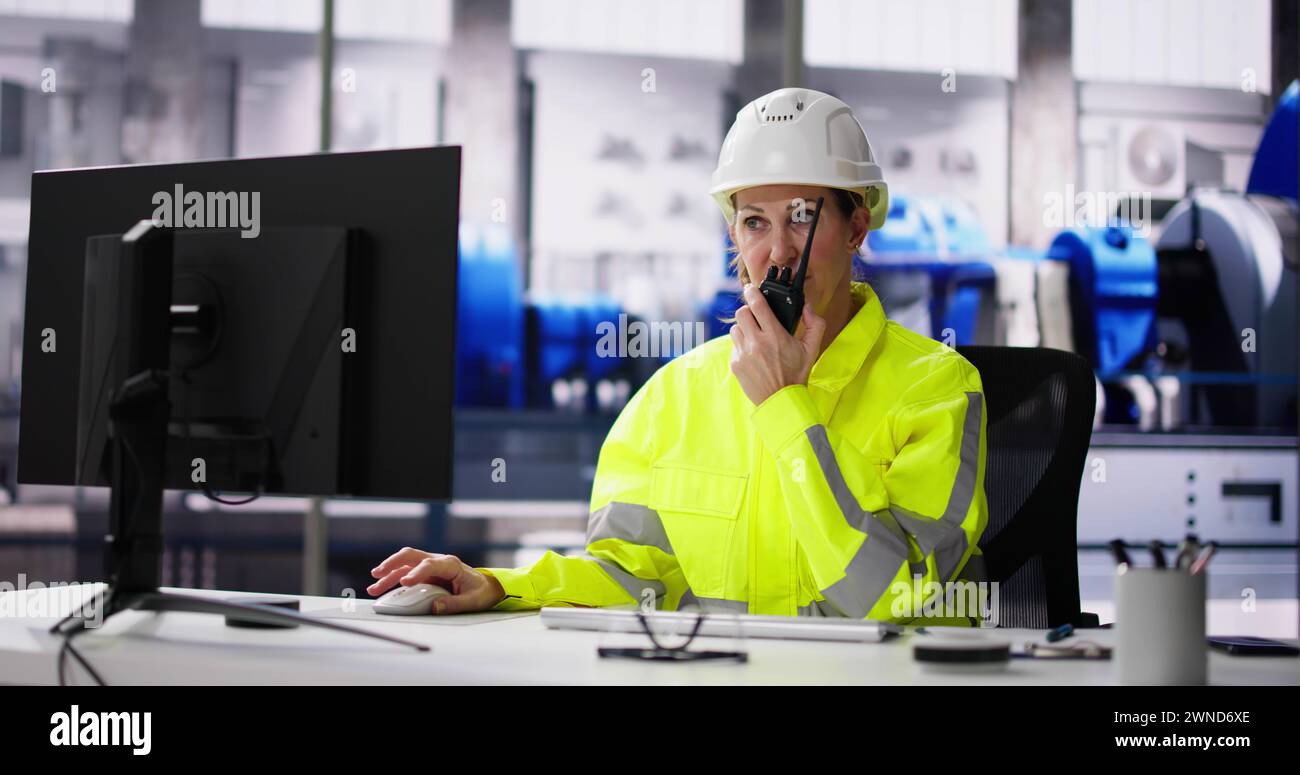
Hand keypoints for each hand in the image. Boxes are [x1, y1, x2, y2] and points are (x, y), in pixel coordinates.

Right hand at [367, 547, 505, 613]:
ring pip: (405, 564)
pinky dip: (393, 578)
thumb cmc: (480, 591)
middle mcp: (438, 561)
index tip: (405, 582)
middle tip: (377, 574)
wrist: (486, 586)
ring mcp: (430, 565)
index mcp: (451, 565)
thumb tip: (435, 608)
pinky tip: (381, 587)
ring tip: (373, 587)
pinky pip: (406, 572)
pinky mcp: (426, 573)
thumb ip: (454, 604)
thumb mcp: (472, 601)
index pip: (430, 565)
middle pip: (411, 556)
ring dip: (388, 573)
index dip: (416, 573)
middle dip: (393, 564)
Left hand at [729, 283, 825, 405]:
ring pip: (735, 328)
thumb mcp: (812, 349)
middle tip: (755, 317)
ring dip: (743, 329)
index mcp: (775, 336)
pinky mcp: (735, 364)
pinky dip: (742, 346)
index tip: (750, 288)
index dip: (752, 292)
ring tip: (755, 337)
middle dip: (748, 312)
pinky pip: (734, 346)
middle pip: (741, 313)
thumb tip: (807, 307)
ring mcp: (743, 354)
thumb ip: (815, 324)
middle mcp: (757, 343)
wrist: (781, 400)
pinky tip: (753, 354)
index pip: (757, 305)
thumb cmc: (796, 374)